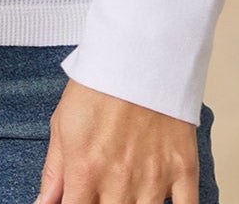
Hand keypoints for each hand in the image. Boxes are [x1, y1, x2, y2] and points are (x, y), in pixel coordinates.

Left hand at [33, 78, 201, 202]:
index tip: (79, 199)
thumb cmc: (100, 83)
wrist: (140, 50)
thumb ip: (54, 172)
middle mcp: (120, 182)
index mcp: (86, 171)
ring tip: (126, 194)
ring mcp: (154, 179)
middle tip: (104, 192)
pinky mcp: (184, 170)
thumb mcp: (63, 123)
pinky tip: (161, 202)